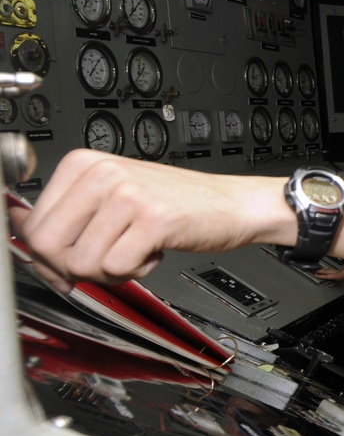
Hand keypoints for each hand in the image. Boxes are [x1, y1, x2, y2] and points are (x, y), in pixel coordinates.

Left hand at [9, 149, 290, 291]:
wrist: (230, 204)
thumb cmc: (173, 205)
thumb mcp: (111, 198)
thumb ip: (66, 217)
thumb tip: (19, 234)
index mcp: (84, 163)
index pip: (31, 225)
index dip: (48, 256)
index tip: (72, 258)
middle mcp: (102, 172)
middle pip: (48, 247)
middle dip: (73, 267)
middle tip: (105, 259)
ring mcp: (127, 194)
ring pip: (81, 263)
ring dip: (110, 271)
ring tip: (135, 248)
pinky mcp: (152, 219)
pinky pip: (117, 269)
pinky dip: (136, 272)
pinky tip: (152, 251)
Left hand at [314, 262, 343, 294]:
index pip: (335, 273)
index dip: (330, 273)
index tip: (326, 273)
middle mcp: (340, 273)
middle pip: (329, 272)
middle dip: (323, 272)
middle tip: (316, 271)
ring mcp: (338, 273)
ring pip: (326, 273)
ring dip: (320, 273)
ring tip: (314, 272)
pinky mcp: (337, 275)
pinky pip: (327, 276)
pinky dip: (321, 275)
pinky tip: (316, 275)